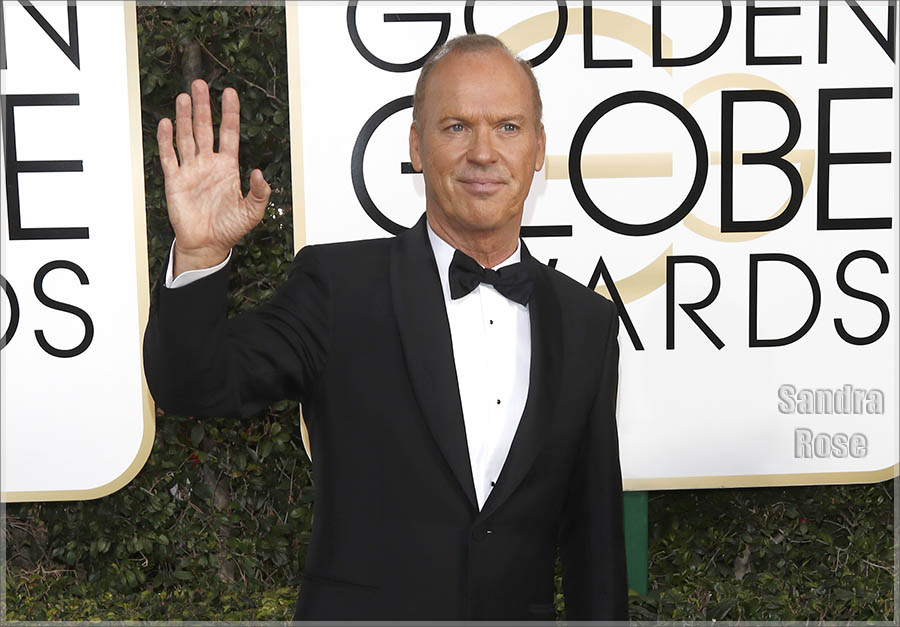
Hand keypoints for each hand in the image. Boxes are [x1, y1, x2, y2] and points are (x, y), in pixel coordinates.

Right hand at [157, 79, 270, 275]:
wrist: (207, 244)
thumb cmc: (230, 228)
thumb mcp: (252, 212)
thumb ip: (259, 192)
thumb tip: (259, 172)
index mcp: (228, 167)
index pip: (229, 134)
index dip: (229, 113)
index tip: (229, 93)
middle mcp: (208, 164)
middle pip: (205, 129)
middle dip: (203, 107)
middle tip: (199, 84)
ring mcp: (191, 170)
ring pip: (187, 137)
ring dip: (185, 118)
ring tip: (184, 97)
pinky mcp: (175, 180)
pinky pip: (169, 156)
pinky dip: (167, 140)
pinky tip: (166, 123)